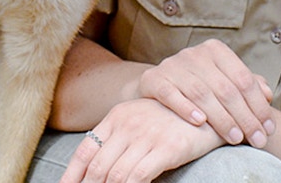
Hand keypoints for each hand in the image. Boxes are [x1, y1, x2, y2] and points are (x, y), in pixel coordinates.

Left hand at [59, 98, 223, 182]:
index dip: (72, 175)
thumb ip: (118, 139)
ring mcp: (146, 136)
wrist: (208, 106)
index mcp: (116, 118)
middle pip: (97, 167)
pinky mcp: (167, 148)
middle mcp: (127, 125)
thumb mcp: (139, 120)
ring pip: (115, 175)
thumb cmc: (171, 118)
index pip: (84, 151)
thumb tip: (98, 169)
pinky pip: (138, 176)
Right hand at [135, 39, 275, 147]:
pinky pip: (170, 93)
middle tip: (256, 139)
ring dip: (221, 118)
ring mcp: (172, 65)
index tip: (268, 129)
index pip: (243, 78)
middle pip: (225, 88)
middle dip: (244, 117)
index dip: (258, 105)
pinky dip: (186, 108)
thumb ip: (247, 87)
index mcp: (215, 51)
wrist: (158, 86)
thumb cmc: (198, 87)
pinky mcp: (153, 79)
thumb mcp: (223, 82)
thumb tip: (267, 94)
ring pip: (201, 93)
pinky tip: (200, 123)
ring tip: (235, 138)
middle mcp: (193, 54)